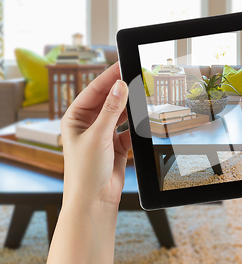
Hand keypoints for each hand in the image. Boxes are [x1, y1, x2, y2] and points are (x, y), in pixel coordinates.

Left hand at [61, 62, 130, 207]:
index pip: (93, 90)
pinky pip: (129, 128)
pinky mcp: (117, 144)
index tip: (122, 64)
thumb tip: (120, 86)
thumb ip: (111, 110)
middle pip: (108, 99)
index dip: (108, 76)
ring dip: (131, 105)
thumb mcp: (98, 136)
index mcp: (75, 118)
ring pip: (120, 113)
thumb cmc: (85, 171)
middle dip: (122, 89)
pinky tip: (145, 117)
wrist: (95, 200)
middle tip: (137, 74)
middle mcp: (88, 124)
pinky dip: (137, 124)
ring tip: (144, 92)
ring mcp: (103, 134)